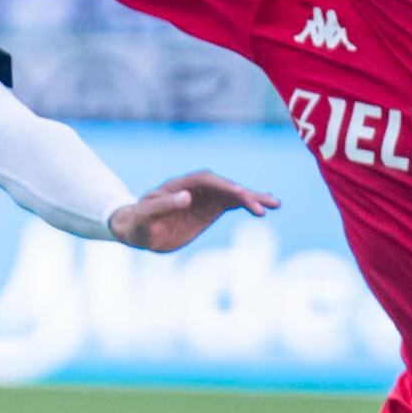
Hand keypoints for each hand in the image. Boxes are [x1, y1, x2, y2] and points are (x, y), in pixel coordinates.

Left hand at [104, 167, 277, 252]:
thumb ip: (164, 205)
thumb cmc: (137, 223)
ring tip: (275, 204)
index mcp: (180, 185)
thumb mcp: (145, 216)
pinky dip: (248, 205)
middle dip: (245, 194)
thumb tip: (187, 197)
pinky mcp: (209, 210)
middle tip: (266, 205)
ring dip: (253, 199)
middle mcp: (196, 188)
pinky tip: (264, 207)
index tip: (240, 195)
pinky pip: (232, 204)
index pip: (207, 182)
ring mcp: (204, 198)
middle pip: (224, 187)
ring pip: (232, 195)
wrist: (136, 230)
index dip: (224, 187)